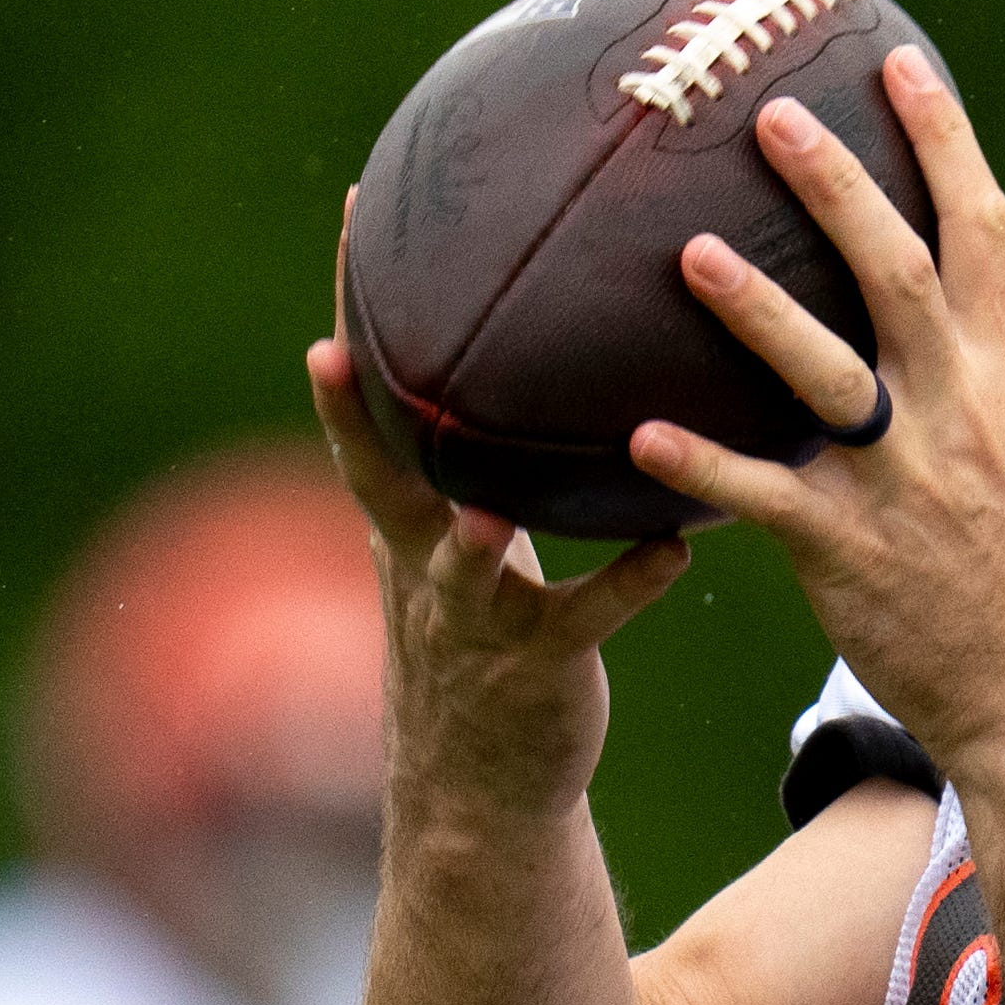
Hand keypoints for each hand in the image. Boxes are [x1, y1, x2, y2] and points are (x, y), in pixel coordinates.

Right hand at [308, 241, 689, 848]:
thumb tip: (524, 347)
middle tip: (328, 347)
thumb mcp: (462, 542)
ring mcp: (475, 619)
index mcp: (408, 520)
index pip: (368, 410)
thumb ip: (483, 457)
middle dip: (351, 416)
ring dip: (471, 542)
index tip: (352, 218)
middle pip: (379, 480)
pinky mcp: (540, 666)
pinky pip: (589, 616)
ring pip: (464, 569)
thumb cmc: (486, 637)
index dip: (353, 322)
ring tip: (485, 510)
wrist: (485, 786)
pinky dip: (628, 582)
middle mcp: (425, 561)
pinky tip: (675, 545)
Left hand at [635, 53, 1004, 784]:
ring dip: (754, 309)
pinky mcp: (847, 551)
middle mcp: (958, 415)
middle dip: (835, 186)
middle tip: (769, 114)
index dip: (940, 142)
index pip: (979, 233)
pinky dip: (704, 464)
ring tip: (686, 251)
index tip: (898, 66)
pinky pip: (764, 496)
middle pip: (892, 273)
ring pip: (821, 373)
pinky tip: (642, 431)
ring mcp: (901, 482)